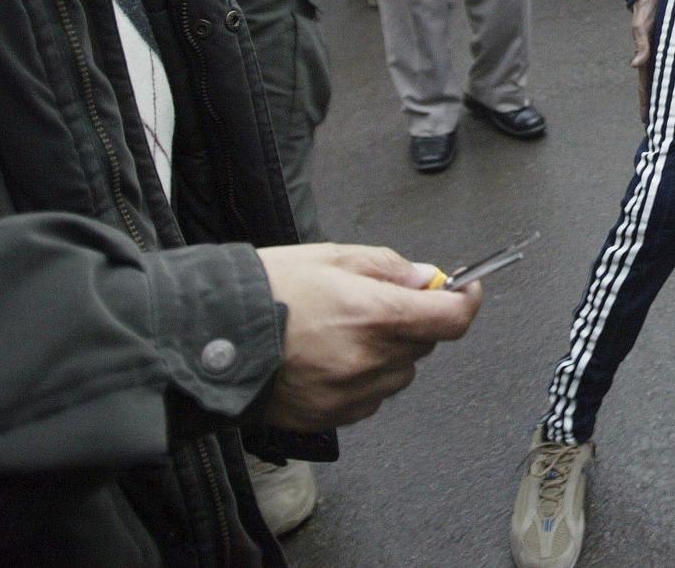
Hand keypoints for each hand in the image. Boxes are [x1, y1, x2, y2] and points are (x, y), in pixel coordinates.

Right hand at [256, 243, 482, 433]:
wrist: (209, 340)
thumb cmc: (264, 292)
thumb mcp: (331, 257)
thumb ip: (388, 268)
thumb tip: (425, 279)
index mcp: (375, 315)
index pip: (451, 319)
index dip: (465, 301)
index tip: (465, 290)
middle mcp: (370, 360)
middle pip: (424, 344)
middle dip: (412, 321)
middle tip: (376, 303)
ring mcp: (351, 394)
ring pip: (399, 373)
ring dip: (388, 352)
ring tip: (340, 332)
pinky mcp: (332, 417)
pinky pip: (369, 397)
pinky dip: (363, 378)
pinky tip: (327, 359)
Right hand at [629, 0, 660, 123]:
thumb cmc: (648, 7)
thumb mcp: (643, 25)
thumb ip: (642, 44)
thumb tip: (635, 65)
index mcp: (647, 58)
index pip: (645, 88)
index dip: (646, 105)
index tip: (646, 124)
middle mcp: (657, 59)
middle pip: (657, 89)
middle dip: (659, 108)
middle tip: (663, 128)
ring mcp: (666, 54)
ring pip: (669, 80)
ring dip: (671, 96)